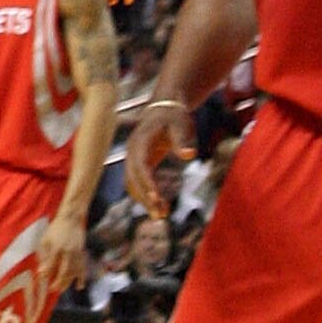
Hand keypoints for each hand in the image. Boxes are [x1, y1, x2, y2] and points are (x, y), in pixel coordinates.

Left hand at [34, 203, 88, 296]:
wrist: (71, 220)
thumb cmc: (55, 229)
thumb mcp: (45, 240)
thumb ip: (43, 255)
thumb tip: (41, 270)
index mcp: (56, 248)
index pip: (51, 265)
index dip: (47, 274)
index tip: (42, 280)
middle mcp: (67, 252)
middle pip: (64, 272)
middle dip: (58, 283)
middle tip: (53, 289)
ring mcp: (76, 254)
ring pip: (74, 272)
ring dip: (68, 282)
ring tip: (62, 290)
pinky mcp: (82, 254)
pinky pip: (82, 268)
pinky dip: (81, 278)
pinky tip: (79, 286)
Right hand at [125, 99, 192, 214]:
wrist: (165, 107)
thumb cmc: (174, 115)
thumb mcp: (180, 124)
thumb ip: (182, 140)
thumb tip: (189, 155)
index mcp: (140, 141)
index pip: (140, 166)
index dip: (147, 183)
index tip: (156, 199)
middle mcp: (132, 150)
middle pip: (133, 178)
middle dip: (145, 197)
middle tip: (160, 215)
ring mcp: (134, 157)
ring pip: (133, 183)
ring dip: (145, 199)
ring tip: (162, 215)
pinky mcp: (140, 163)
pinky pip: (138, 182)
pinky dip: (147, 195)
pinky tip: (160, 206)